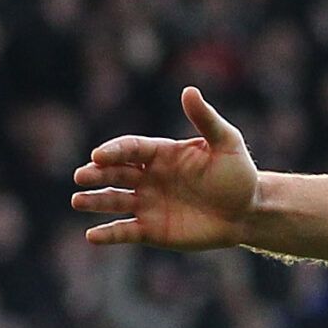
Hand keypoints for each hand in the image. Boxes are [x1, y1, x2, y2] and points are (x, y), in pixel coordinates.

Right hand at [71, 87, 258, 250]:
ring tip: (77, 200)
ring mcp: (148, 204)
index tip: (99, 156)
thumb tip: (189, 90)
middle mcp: (148, 177)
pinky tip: (91, 236)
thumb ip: (206, 120)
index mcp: (160, 154)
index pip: (130, 149)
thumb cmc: (238, 174)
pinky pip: (125, 231)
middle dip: (96, 174)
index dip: (114, 151)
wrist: (249, 212)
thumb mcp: (227, 143)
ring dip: (95, 201)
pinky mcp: (152, 230)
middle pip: (115, 173)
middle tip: (81, 177)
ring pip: (114, 201)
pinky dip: (109, 235)